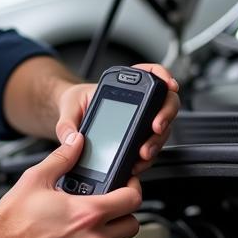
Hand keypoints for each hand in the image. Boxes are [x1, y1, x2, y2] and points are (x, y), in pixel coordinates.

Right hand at [0, 131, 141, 237]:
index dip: (132, 189)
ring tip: (89, 228)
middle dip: (123, 214)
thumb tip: (77, 142)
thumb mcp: (36, 179)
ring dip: (111, 237)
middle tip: (108, 208)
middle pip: (132, 225)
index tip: (127, 187)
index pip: (133, 199)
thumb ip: (63, 158)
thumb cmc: (12, 221)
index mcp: (87, 213)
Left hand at [54, 63, 179, 174]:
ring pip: (162, 129)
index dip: (163, 76)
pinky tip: (138, 163)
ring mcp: (142, 121)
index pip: (150, 73)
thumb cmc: (76, 105)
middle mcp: (139, 102)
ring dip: (157, 141)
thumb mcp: (68, 108)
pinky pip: (151, 148)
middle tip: (156, 127)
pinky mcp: (140, 140)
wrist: (74, 120)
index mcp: (123, 86)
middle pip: (166, 103)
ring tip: (144, 152)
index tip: (169, 85)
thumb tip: (74, 139)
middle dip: (165, 115)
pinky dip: (148, 157)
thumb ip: (68, 123)